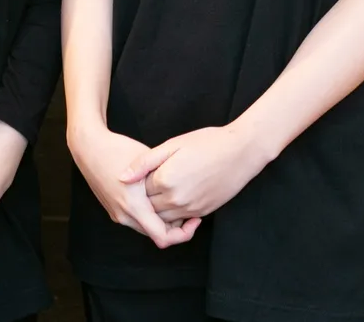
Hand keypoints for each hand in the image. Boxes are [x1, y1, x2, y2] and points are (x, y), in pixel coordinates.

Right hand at [69, 122, 200, 249]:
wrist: (88, 147)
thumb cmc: (117, 150)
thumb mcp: (147, 161)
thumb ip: (164, 182)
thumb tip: (183, 195)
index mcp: (134, 206)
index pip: (163, 237)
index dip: (183, 234)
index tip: (194, 220)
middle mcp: (124, 216)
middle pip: (156, 235)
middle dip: (175, 227)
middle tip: (190, 210)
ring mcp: (116, 214)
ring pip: (146, 228)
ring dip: (162, 220)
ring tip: (175, 201)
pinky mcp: (113, 210)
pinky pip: (137, 221)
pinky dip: (150, 215)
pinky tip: (158, 198)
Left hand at [122, 124, 269, 223]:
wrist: (241, 152)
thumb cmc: (207, 142)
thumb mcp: (173, 145)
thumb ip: (145, 162)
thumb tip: (121, 177)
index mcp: (165, 180)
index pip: (139, 190)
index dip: (139, 181)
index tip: (144, 171)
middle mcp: (176, 199)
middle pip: (149, 207)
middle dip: (145, 198)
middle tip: (150, 181)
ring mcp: (190, 209)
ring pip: (163, 218)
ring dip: (158, 208)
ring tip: (163, 188)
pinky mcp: (202, 212)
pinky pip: (180, 220)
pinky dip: (174, 213)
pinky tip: (176, 196)